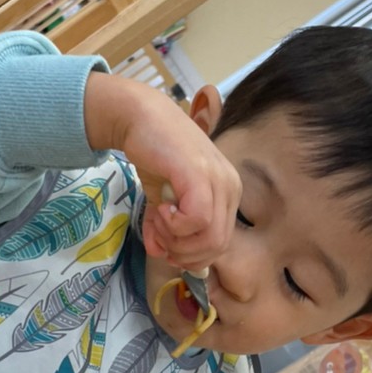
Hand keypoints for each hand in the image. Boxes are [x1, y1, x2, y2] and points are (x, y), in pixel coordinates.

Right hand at [84, 71, 240, 274]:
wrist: (141, 117)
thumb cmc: (155, 153)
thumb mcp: (161, 198)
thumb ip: (163, 227)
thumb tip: (157, 253)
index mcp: (228, 193)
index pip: (221, 243)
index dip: (192, 256)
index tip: (166, 247)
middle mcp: (230, 187)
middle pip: (218, 246)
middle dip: (184, 254)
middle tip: (160, 238)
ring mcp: (219, 180)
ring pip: (210, 237)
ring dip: (177, 240)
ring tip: (158, 220)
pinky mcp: (201, 175)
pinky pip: (197, 220)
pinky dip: (174, 225)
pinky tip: (161, 209)